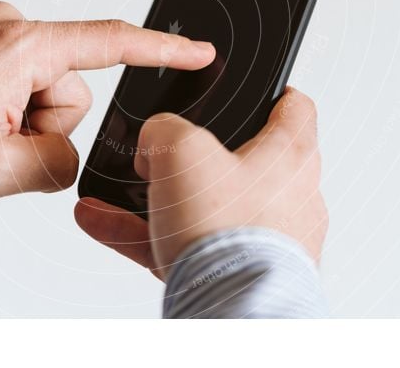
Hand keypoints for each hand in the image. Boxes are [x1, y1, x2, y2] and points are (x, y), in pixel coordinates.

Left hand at [0, 1, 215, 201]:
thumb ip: (57, 165)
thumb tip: (64, 155)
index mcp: (21, 47)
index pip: (111, 43)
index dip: (163, 49)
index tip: (198, 50)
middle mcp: (8, 27)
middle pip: (68, 89)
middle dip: (41, 124)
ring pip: (40, 91)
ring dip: (18, 120)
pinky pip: (14, 81)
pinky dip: (2, 108)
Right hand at [74, 87, 327, 278]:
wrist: (231, 309)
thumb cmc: (229, 232)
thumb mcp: (182, 151)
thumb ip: (165, 130)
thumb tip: (156, 141)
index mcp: (290, 156)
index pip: (295, 108)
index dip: (272, 92)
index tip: (257, 91)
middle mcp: (288, 198)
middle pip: (239, 161)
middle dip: (193, 157)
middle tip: (167, 153)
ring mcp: (264, 240)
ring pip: (203, 207)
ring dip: (157, 199)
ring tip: (115, 196)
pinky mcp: (239, 272)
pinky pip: (186, 244)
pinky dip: (147, 234)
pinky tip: (105, 223)